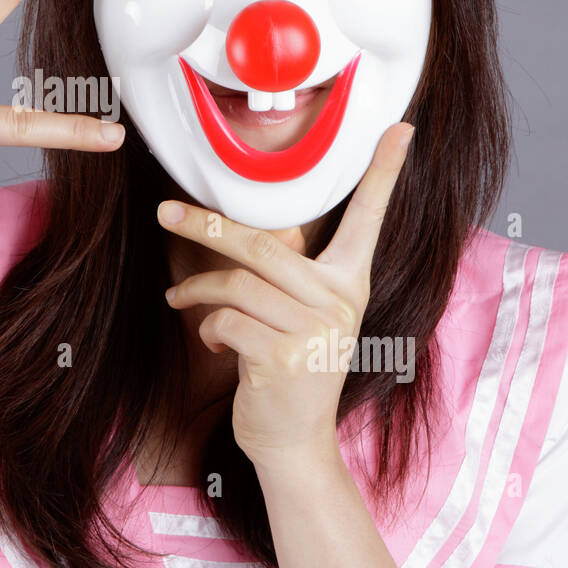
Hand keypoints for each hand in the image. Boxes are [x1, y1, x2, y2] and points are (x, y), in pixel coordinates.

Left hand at [158, 122, 413, 474]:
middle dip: (205, 225)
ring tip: (178, 298)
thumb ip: (288, 272)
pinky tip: (215, 343)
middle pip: (261, 244)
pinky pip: (225, 321)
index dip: (384, 172)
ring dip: (196, 290)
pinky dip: (207, 328)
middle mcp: (339, 299)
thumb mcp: (302, 315)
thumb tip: (243, 225)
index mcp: (348, 281)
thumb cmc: (287, 365)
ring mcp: (315, 329)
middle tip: (166, 212)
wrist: (291, 439)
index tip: (401, 127)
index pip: (369, 218)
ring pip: (235, 284)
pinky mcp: (283, 357)